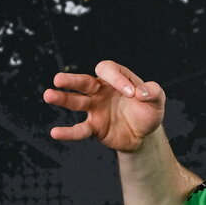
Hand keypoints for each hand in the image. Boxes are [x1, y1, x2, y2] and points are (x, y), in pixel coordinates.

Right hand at [43, 60, 164, 152]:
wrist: (144, 134)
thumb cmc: (148, 111)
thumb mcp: (157, 100)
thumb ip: (153, 92)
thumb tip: (141, 92)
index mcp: (116, 79)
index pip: (108, 70)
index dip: (118, 79)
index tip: (132, 94)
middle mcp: (100, 91)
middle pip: (83, 82)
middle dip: (72, 80)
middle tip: (58, 79)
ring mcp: (94, 109)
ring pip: (75, 102)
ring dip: (62, 99)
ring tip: (48, 95)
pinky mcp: (94, 127)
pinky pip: (79, 129)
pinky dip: (68, 132)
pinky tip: (55, 133)